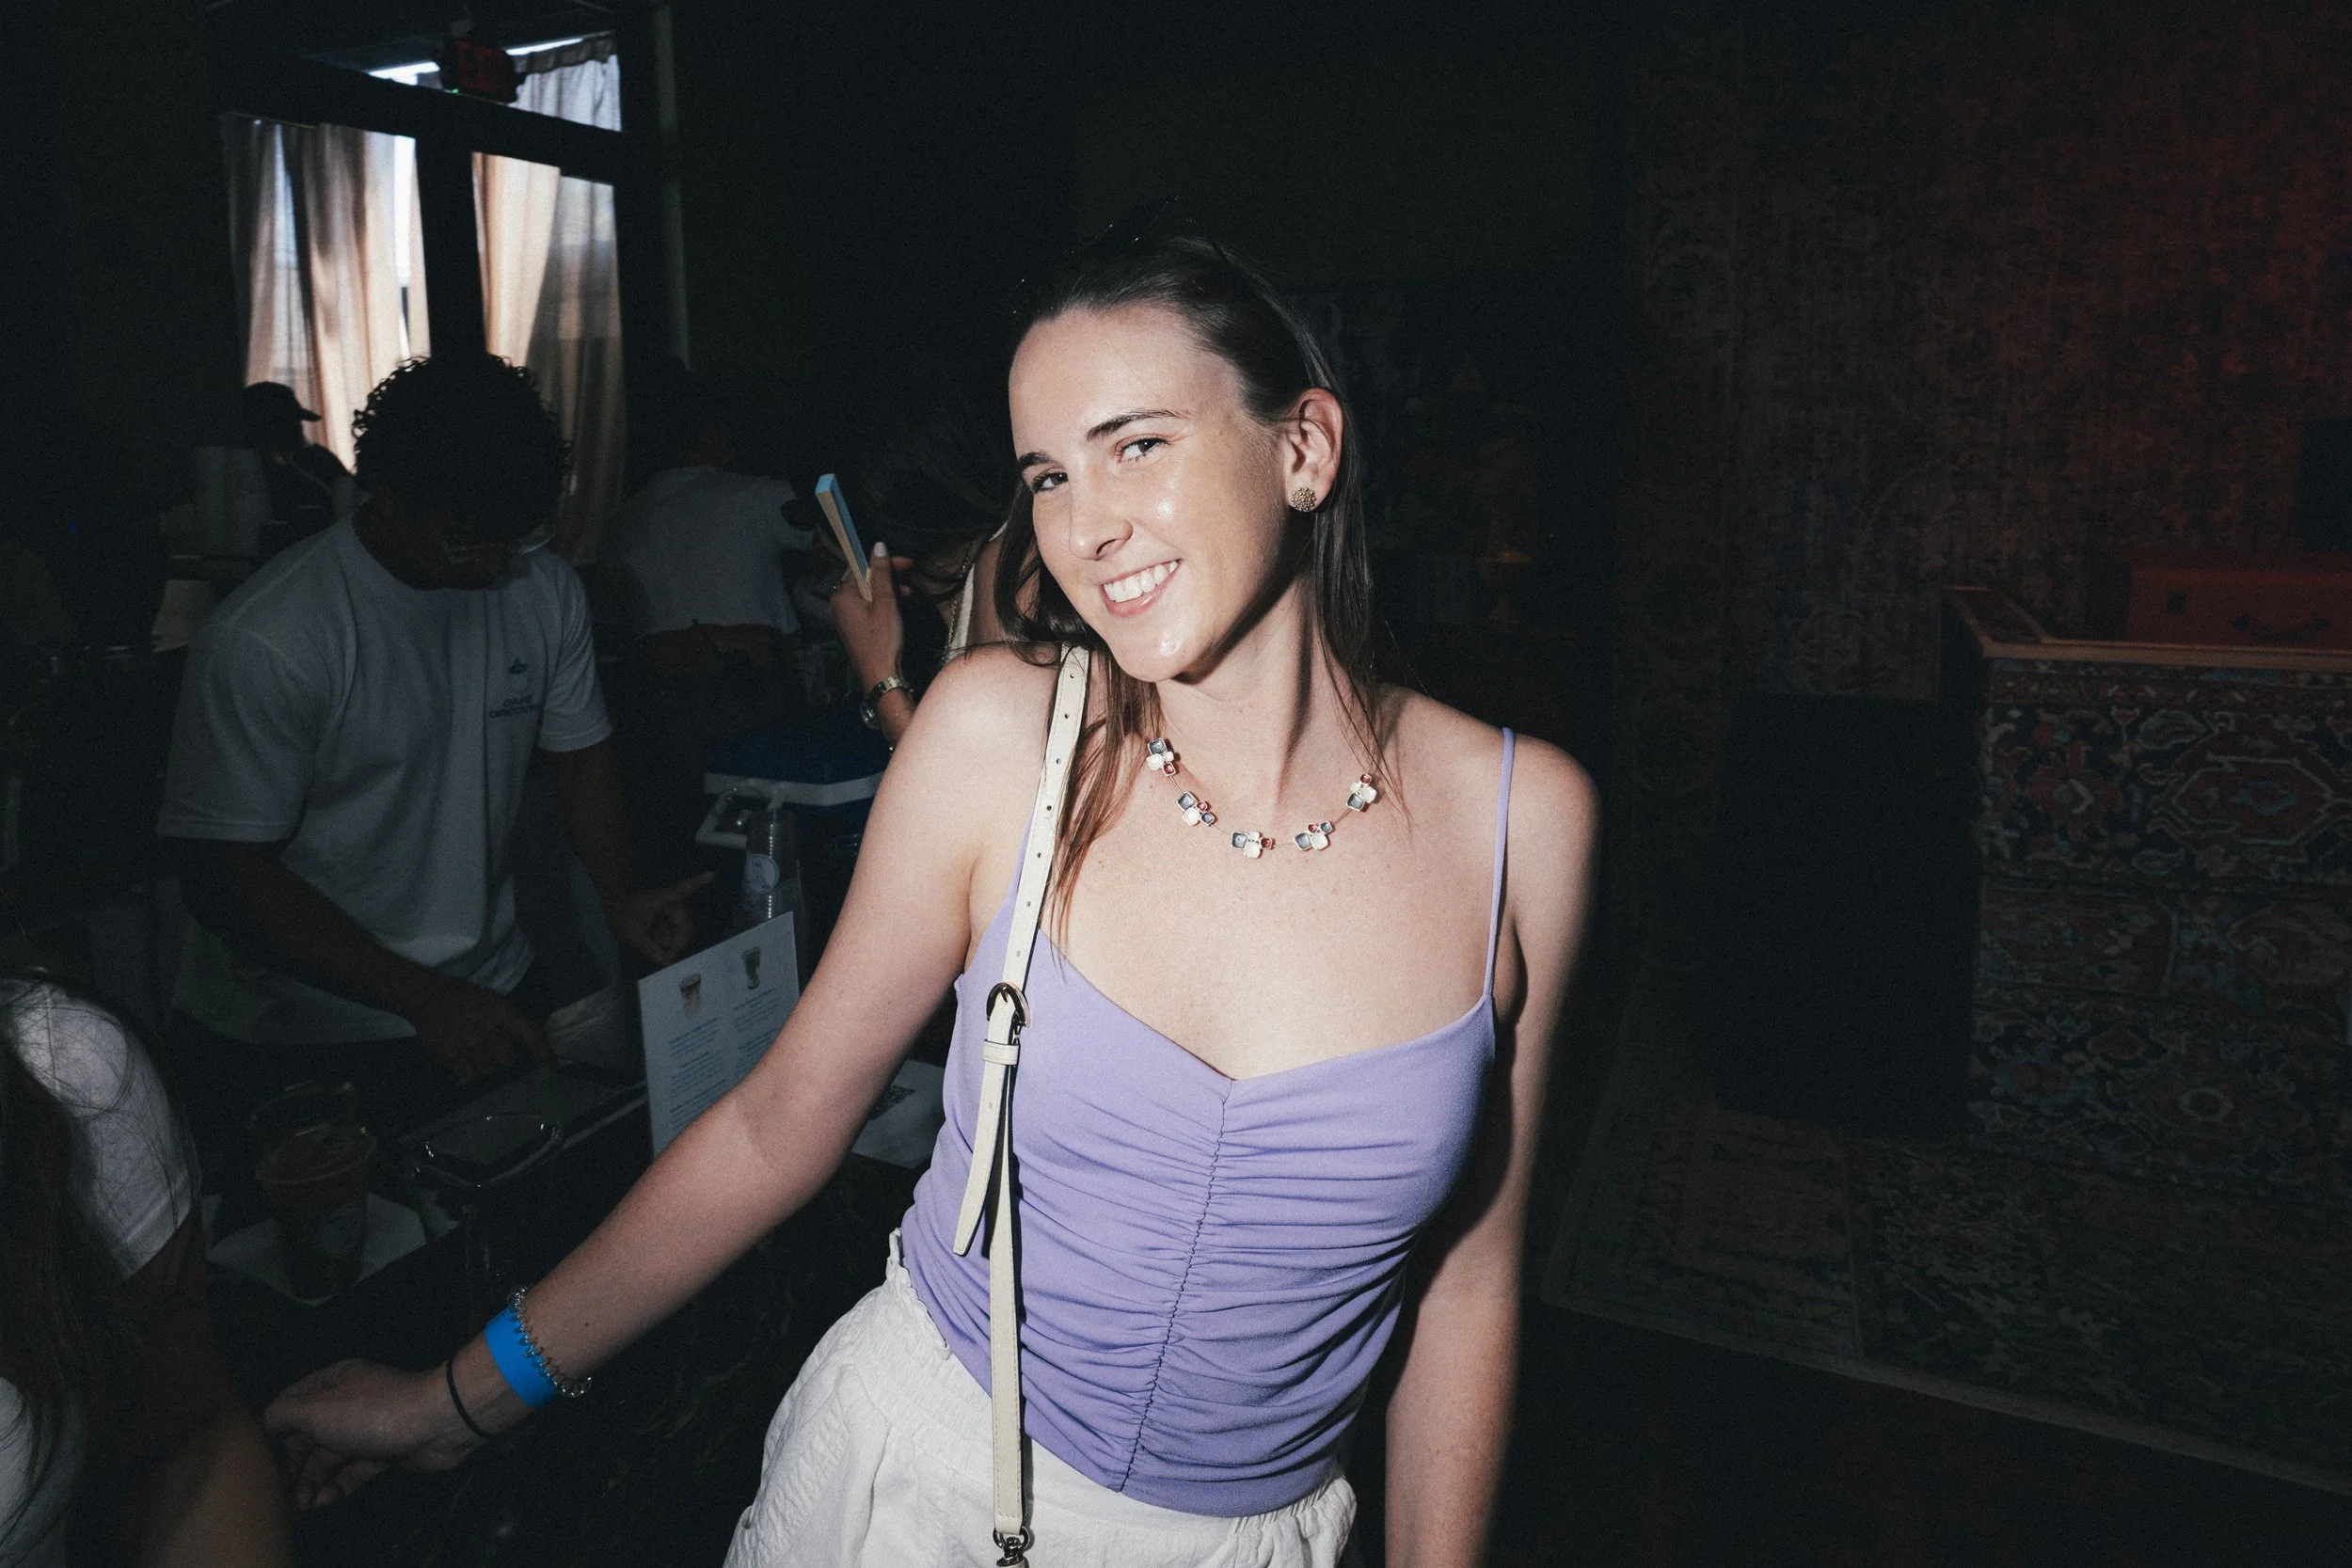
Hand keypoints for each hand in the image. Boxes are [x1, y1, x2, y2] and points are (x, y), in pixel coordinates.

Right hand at [263, 1360, 474, 1510]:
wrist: (434, 1423)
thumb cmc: (369, 1412)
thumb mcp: (315, 1408)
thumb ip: (283, 1415)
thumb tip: (264, 1423)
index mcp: (331, 1382)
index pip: (291, 1403)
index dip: (274, 1430)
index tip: (261, 1459)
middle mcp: (347, 1403)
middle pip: (309, 1435)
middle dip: (293, 1465)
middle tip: (280, 1493)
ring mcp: (367, 1428)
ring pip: (331, 1457)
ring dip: (313, 1481)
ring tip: (300, 1506)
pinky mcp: (385, 1452)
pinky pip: (354, 1471)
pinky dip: (338, 1486)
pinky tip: (324, 1502)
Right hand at [407, 978, 548, 1078]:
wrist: (430, 998)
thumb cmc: (466, 998)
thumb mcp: (494, 1002)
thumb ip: (509, 1022)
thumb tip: (525, 1044)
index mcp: (503, 1013)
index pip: (530, 1034)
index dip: (542, 1052)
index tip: (549, 1067)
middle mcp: (489, 1030)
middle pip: (507, 1059)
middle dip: (502, 1056)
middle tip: (490, 1047)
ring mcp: (470, 1045)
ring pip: (489, 1069)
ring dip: (485, 1064)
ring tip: (474, 1051)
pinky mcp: (452, 1056)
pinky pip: (470, 1074)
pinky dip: (469, 1069)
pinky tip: (463, 1057)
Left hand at [603, 872, 713, 965]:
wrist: (615, 904)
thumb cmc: (621, 913)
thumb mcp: (631, 933)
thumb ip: (649, 948)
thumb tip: (665, 961)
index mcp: (663, 901)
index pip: (682, 890)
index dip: (697, 882)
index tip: (711, 873)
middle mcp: (672, 904)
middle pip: (685, 926)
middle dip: (675, 943)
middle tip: (663, 957)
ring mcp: (672, 910)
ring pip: (681, 931)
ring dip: (670, 942)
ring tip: (653, 945)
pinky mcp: (670, 916)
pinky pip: (676, 931)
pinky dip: (669, 940)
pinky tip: (659, 944)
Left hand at [831, 541, 915, 694]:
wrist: (881, 676)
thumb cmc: (882, 640)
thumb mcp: (885, 603)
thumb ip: (882, 574)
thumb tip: (878, 546)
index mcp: (842, 595)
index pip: (861, 566)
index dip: (884, 562)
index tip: (907, 563)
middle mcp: (840, 604)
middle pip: (864, 579)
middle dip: (889, 576)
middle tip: (910, 578)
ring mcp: (846, 617)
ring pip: (869, 593)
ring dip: (889, 590)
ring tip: (908, 594)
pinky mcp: (855, 627)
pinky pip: (869, 606)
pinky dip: (884, 603)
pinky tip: (899, 607)